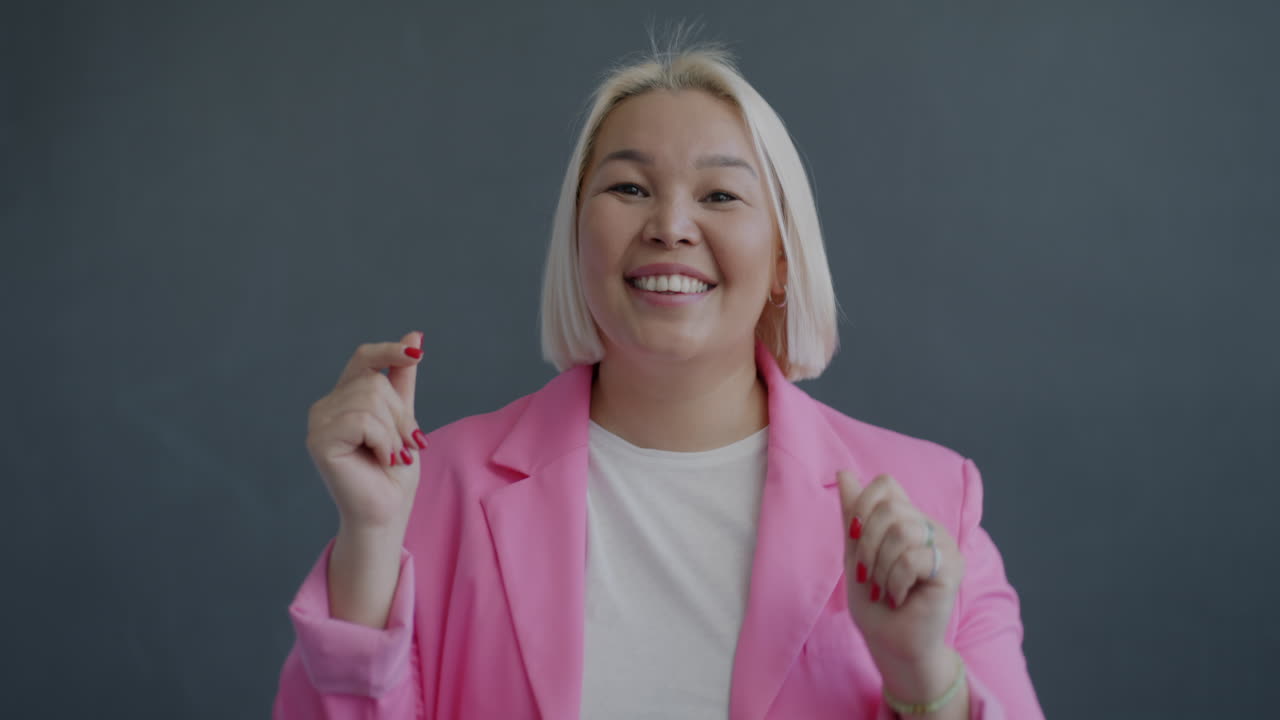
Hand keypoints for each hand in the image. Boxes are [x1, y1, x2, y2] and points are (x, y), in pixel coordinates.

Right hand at [306, 331, 426, 533]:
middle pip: (374, 382)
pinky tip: (380, 460)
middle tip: (404, 445)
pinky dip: (382, 441)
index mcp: (344, 398)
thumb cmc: (393, 471)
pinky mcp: (319, 441)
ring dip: (393, 432)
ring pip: (370, 400)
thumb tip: (415, 336)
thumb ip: (403, 380)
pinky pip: (362, 421)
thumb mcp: (404, 417)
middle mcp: (325, 407)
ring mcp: (318, 423)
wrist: (387, 511)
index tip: (417, 355)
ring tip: (390, 455)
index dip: (389, 351)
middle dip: (401, 415)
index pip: (364, 358)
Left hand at [837, 469, 963, 667]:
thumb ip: (853, 514)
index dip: (862, 505)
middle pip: (889, 506)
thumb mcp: (854, 553)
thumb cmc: (874, 602)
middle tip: (867, 575)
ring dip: (880, 567)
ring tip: (884, 589)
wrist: (891, 643)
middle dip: (866, 544)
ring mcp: (945, 545)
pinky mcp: (952, 568)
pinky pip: (912, 558)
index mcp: (907, 518)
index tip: (853, 537)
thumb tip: (843, 472)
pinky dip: (895, 582)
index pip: (886, 484)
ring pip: (901, 531)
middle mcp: (929, 526)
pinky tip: (899, 597)